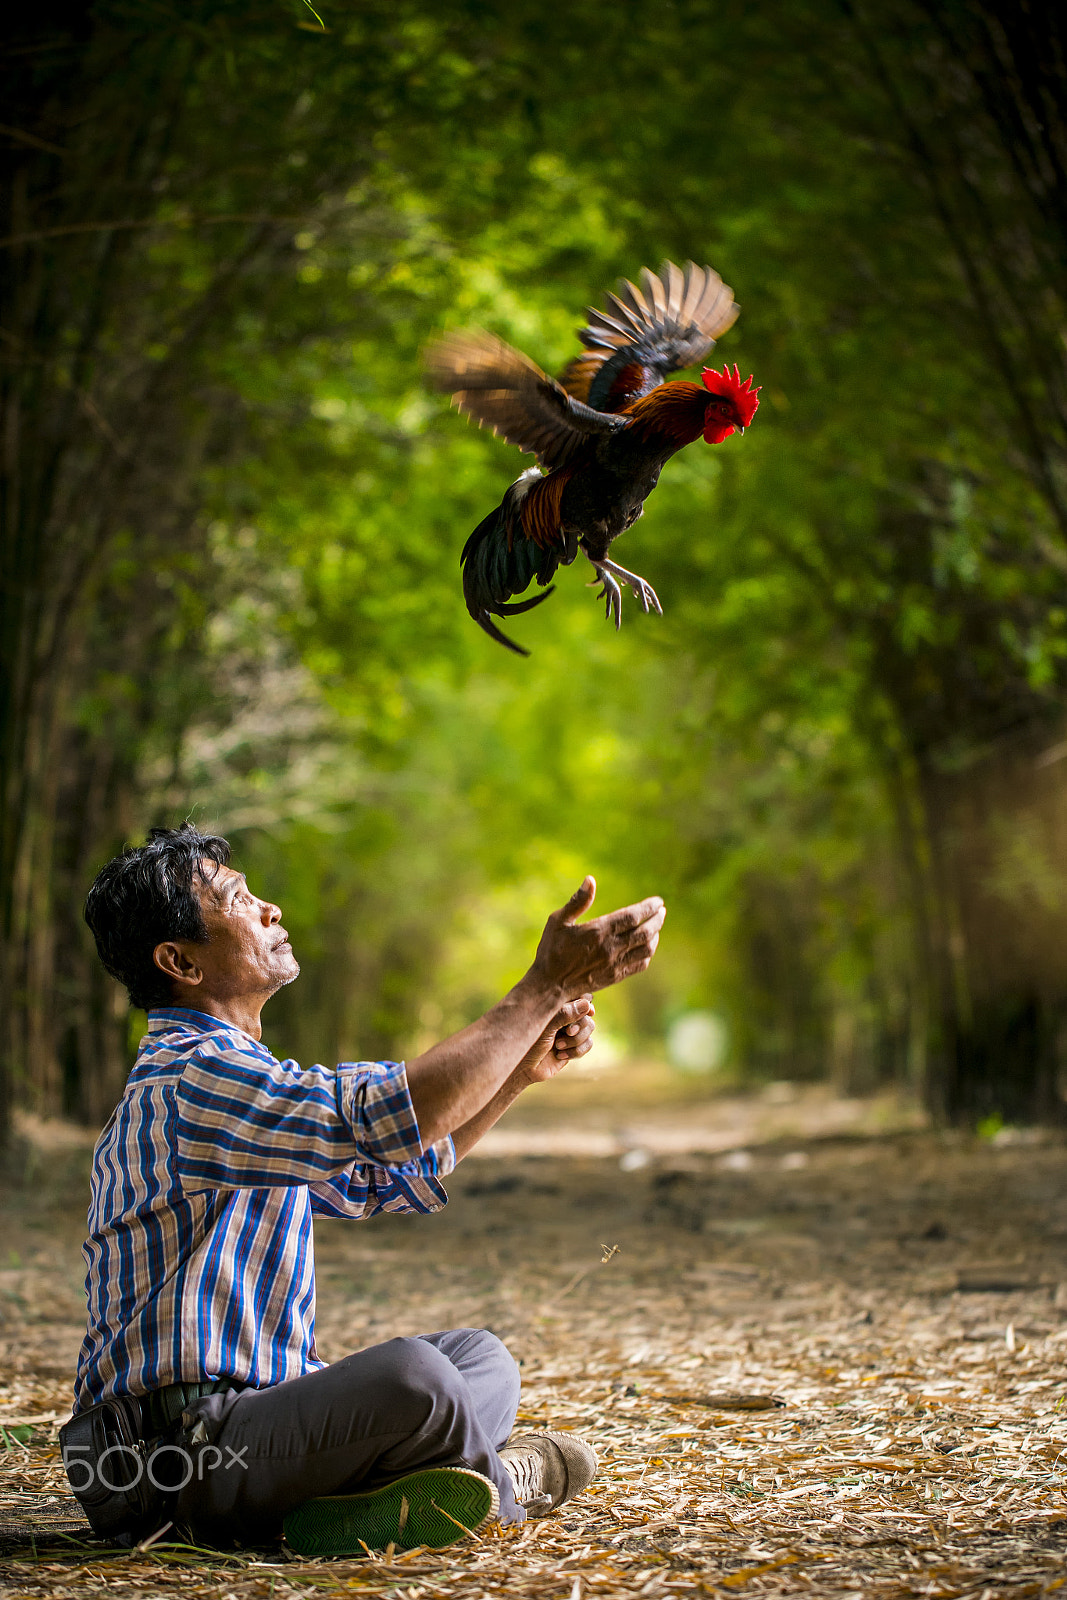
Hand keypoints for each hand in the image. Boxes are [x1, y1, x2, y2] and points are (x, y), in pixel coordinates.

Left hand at [517, 997, 595, 1084]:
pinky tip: (560, 1055)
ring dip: (576, 1040)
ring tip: (558, 1046)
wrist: (524, 1069)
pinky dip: (577, 1051)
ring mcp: (570, 1031)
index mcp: (555, 1006)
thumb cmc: (528, 1043)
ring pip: (589, 1029)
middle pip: (587, 1014)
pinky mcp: (573, 1046)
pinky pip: (588, 1044)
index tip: (588, 1011)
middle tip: (567, 1032)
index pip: (578, 997)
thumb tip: (587, 1004)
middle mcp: (564, 1017)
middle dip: (579, 1025)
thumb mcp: (546, 1026)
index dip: (585, 1003)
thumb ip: (565, 1014)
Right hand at [530, 877, 664, 1000]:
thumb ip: (577, 901)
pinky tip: (647, 946)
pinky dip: (648, 953)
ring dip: (655, 936)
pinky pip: (640, 965)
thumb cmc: (551, 950)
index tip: (658, 901)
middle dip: (657, 920)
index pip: (632, 916)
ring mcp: (615, 964)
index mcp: (598, 931)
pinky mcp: (615, 977)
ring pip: (646, 949)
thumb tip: (590, 879)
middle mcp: (610, 948)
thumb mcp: (558, 921)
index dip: (648, 907)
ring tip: (656, 926)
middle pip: (645, 932)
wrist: (550, 985)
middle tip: (661, 911)